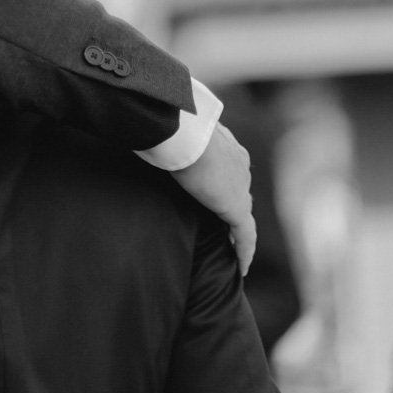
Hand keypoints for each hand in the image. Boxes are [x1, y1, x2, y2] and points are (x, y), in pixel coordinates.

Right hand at [171, 122, 255, 274]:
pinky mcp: (236, 207)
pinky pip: (245, 235)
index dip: (223, 184)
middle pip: (238, 191)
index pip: (229, 169)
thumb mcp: (172, 131)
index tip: (214, 193)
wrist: (184, 133)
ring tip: (231, 247)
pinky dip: (244, 250)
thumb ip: (168, 138)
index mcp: (225, 146)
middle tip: (223, 226)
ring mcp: (240, 186)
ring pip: (243, 213)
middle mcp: (238, 165)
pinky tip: (241, 266)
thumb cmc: (172, 126)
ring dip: (237, 229)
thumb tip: (147, 134)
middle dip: (231, 206)